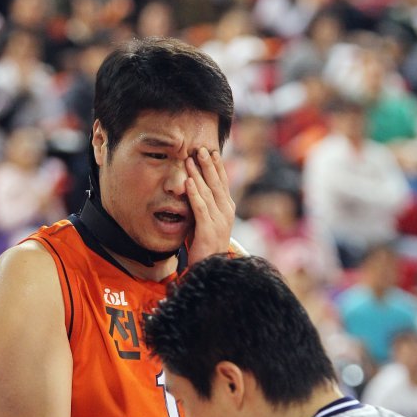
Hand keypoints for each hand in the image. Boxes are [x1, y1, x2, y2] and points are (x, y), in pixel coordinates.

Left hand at [186, 148, 234, 265]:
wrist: (209, 268)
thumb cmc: (205, 245)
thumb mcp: (206, 221)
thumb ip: (203, 206)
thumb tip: (194, 189)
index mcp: (228, 209)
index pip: (223, 183)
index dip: (218, 167)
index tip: (211, 151)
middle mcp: (226, 213)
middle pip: (217, 184)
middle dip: (209, 165)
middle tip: (201, 148)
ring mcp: (219, 221)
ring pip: (208, 192)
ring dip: (199, 174)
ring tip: (190, 159)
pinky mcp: (208, 229)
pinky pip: (200, 207)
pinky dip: (194, 193)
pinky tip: (188, 181)